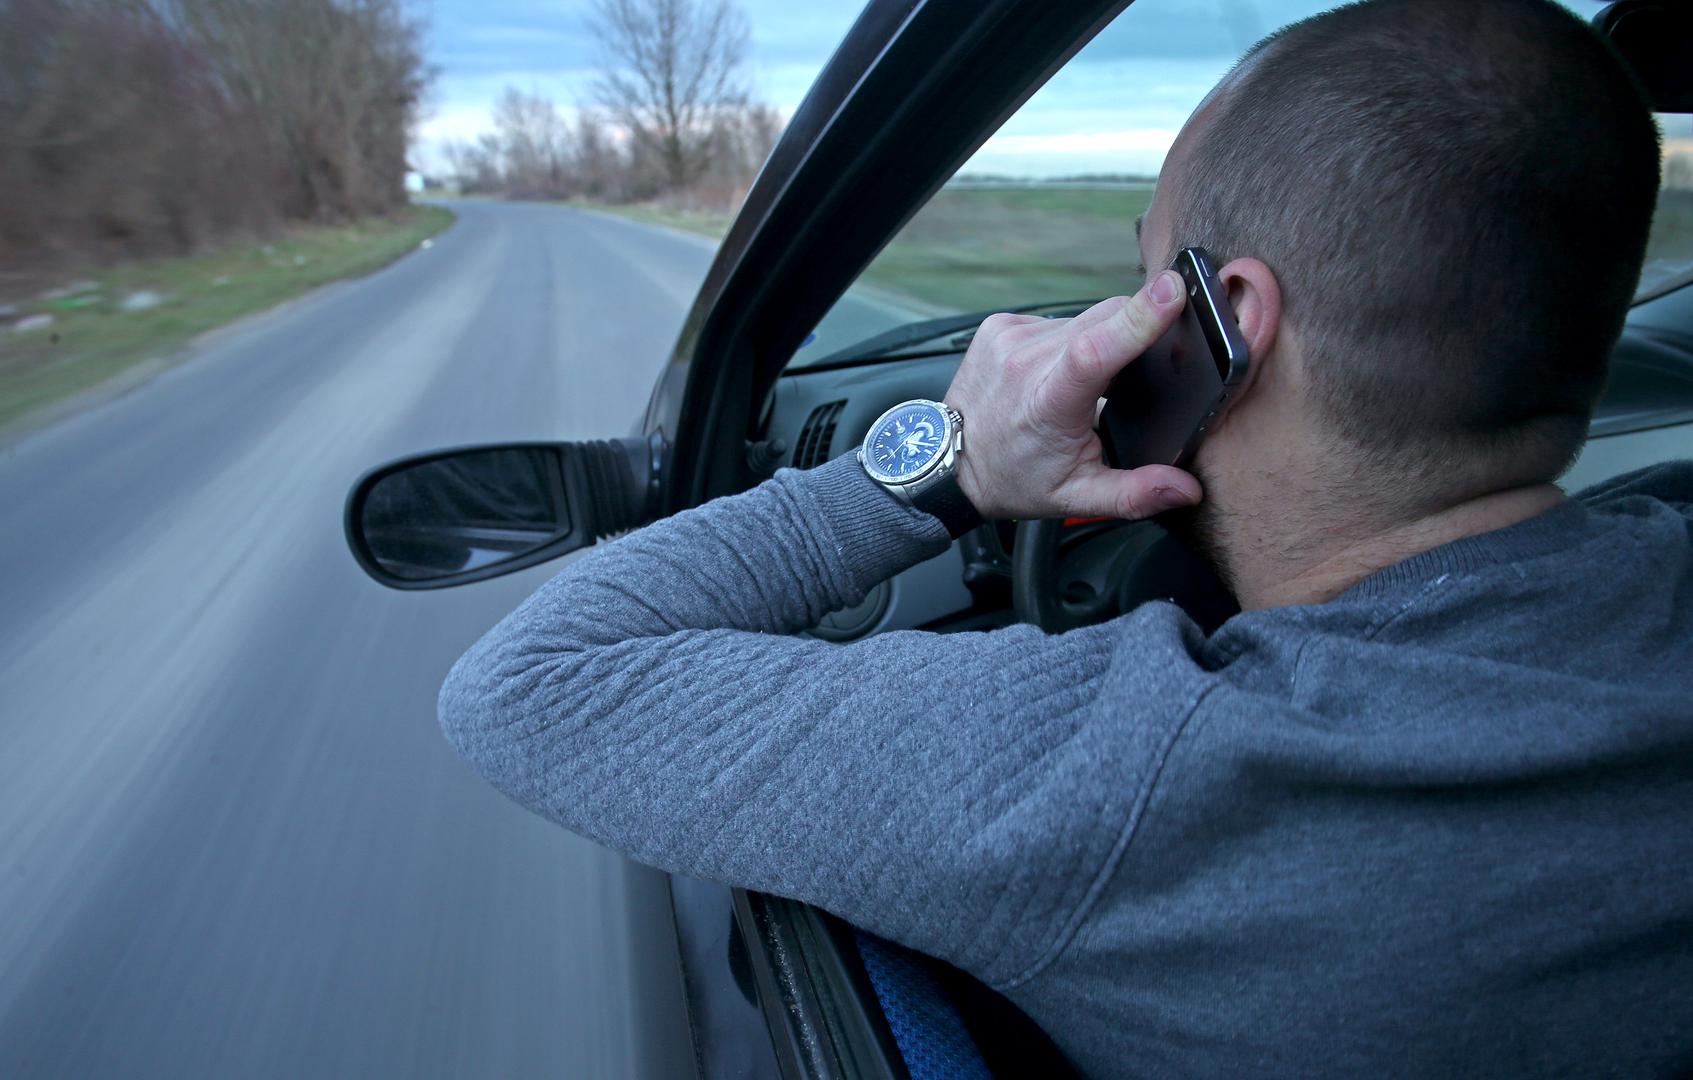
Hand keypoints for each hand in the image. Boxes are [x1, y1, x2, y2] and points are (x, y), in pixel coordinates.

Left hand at [943, 270, 1202, 520]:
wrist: (949, 464)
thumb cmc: (1013, 479)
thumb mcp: (1076, 497)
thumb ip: (1134, 494)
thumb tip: (1185, 489)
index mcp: (1048, 402)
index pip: (1096, 348)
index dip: (1138, 316)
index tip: (1173, 291)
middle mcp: (1025, 360)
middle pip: (1106, 318)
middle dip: (1136, 330)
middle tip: (1134, 375)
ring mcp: (1010, 337)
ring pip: (1084, 317)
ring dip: (1099, 341)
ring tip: (1084, 385)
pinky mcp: (1001, 324)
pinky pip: (1057, 318)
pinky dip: (1070, 340)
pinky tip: (1055, 371)